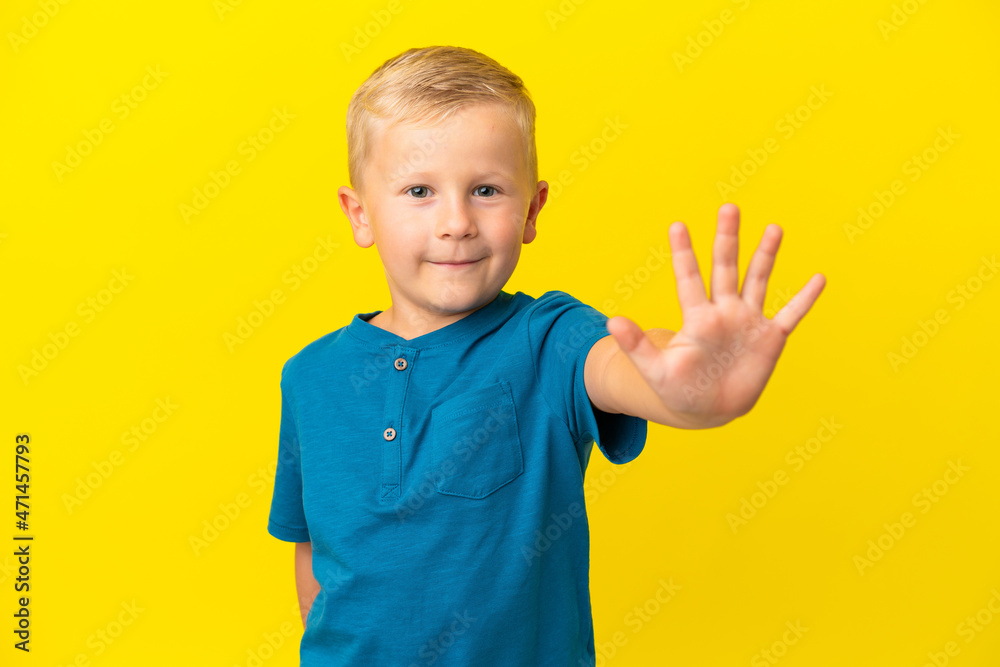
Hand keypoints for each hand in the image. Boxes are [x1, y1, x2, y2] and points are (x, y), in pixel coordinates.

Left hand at [605, 203, 825, 425]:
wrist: (709, 409)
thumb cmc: (679, 389)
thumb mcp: (654, 371)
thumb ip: (636, 346)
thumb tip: (611, 322)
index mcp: (696, 317)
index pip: (689, 278)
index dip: (683, 253)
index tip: (677, 225)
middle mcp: (723, 311)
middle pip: (725, 268)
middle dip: (727, 239)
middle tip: (728, 208)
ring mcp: (748, 321)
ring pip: (758, 281)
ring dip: (766, 256)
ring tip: (774, 228)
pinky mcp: (770, 338)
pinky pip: (790, 314)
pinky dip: (803, 299)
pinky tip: (818, 278)